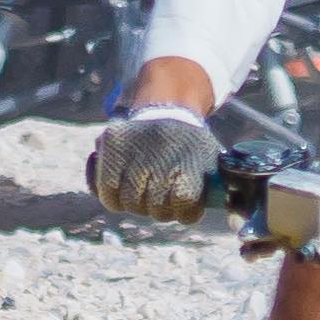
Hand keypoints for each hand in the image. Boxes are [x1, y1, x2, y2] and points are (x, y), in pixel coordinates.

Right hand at [88, 109, 226, 225]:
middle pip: (157, 209)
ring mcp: (134, 151)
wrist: (166, 107)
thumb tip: (214, 207)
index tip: (187, 208)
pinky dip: (113, 197)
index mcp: (190, 159)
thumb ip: (213, 187)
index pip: (184, 201)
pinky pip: (106, 190)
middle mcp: (161, 155)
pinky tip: (122, 193)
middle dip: (162, 210)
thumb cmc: (190, 144)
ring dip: (138, 205)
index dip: (186, 211)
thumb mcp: (210, 160)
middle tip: (163, 200)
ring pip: (131, 203)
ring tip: (144, 194)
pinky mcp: (112, 146)